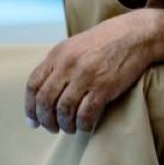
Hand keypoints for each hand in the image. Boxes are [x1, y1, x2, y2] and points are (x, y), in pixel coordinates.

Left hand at [25, 10, 163, 133]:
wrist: (133, 36)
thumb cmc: (103, 42)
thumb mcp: (74, 46)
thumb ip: (57, 65)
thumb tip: (43, 93)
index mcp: (57, 54)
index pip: (33, 84)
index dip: (30, 106)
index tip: (33, 121)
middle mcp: (67, 65)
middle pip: (45, 100)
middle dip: (46, 120)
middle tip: (51, 128)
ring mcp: (84, 76)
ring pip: (64, 110)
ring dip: (64, 125)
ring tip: (69, 128)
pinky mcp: (103, 87)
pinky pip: (85, 114)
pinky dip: (83, 125)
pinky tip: (85, 126)